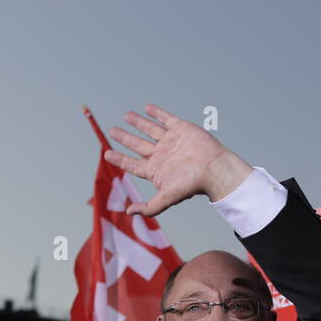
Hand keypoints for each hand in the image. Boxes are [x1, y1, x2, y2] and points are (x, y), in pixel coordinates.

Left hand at [105, 104, 252, 215]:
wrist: (213, 168)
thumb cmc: (192, 184)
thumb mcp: (167, 198)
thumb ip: (149, 207)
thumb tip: (128, 212)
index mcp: (155, 170)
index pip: (132, 164)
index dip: (119, 159)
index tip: (107, 153)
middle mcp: (161, 155)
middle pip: (138, 145)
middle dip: (125, 138)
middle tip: (112, 131)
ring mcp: (170, 141)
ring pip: (150, 130)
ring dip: (138, 123)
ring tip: (126, 116)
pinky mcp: (181, 129)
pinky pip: (166, 119)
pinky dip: (157, 113)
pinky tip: (147, 108)